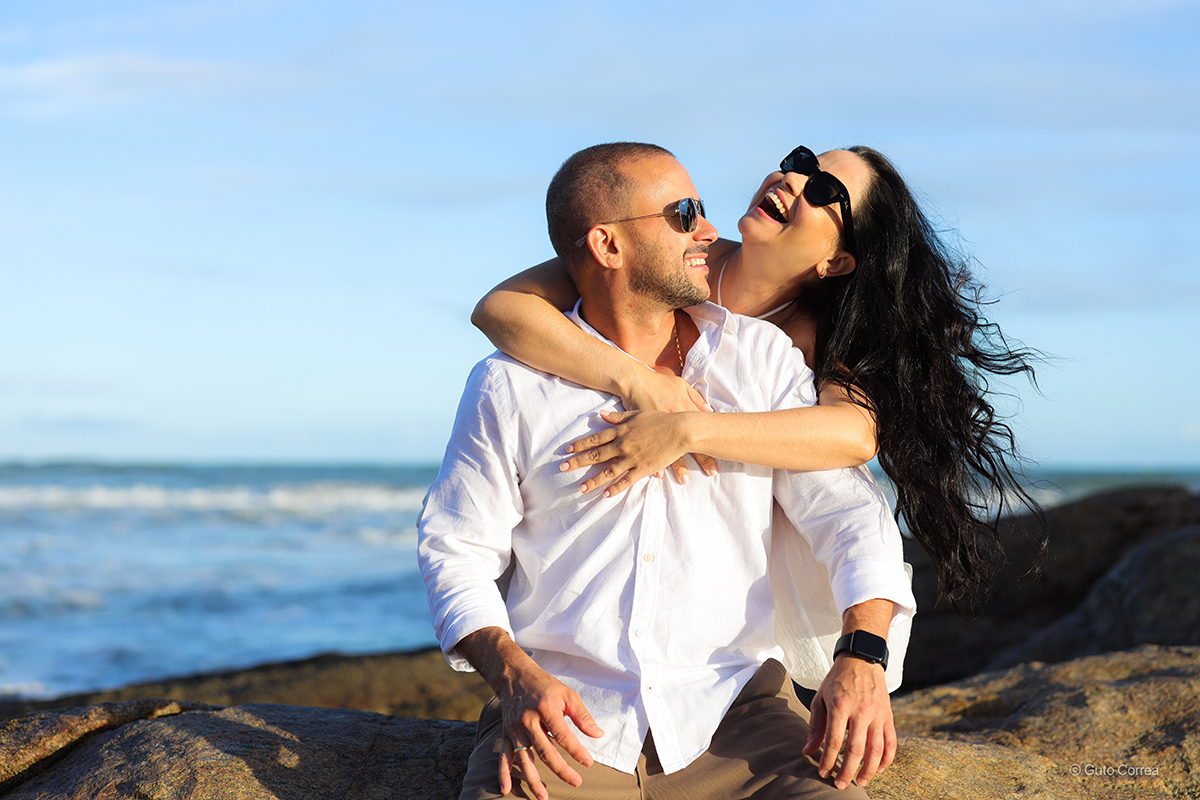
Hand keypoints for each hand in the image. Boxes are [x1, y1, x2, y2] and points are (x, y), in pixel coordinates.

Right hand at [496, 662, 603, 799]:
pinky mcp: (506, 734)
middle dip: (561, 770)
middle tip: (576, 782)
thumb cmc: (546, 686)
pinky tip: (506, 790)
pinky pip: (503, 756)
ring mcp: (515, 729)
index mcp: (546, 709)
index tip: (588, 762)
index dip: (577, 751)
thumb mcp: (568, 694)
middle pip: (546, 751)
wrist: (515, 676)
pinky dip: (503, 773)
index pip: (563, 736)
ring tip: (544, 797)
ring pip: (525, 759)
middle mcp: (529, 721)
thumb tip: (598, 735)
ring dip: (533, 780)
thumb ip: (582, 716)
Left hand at [562, 409, 718, 495]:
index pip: (595, 438)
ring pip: (608, 471)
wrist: (680, 429)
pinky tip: (605, 494)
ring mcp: (632, 458)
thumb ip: (618, 416)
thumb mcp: (637, 414)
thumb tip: (601, 415)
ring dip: (593, 480)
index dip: (580, 444)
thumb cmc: (661, 419)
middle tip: (563, 468)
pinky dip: (615, 488)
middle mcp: (623, 445)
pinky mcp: (643, 468)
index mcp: (621, 431)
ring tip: (580, 488)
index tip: (568, 450)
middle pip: (596, 455)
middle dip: (578, 462)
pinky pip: (626, 480)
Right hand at [620, 370, 715, 485]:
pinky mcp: (644, 432)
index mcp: (684, 410)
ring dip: (678, 466)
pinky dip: (654, 461)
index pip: (702, 431)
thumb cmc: (660, 382)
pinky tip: (659, 473)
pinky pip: (650, 450)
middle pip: (690, 443)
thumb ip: (696, 398)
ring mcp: (658, 428)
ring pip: (671, 451)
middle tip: (711, 472)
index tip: (718, 458)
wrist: (636, 381)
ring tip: (684, 479)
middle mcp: (674, 421)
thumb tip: (709, 411)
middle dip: (702, 459)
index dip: (711, 446)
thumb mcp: (681, 385)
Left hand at [803, 655, 895, 789]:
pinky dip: (886, 759)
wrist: (861, 660)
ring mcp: (877, 714)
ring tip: (859, 782)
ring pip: (876, 750)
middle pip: (855, 750)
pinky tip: (878, 769)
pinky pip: (891, 743)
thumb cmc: (837, 681)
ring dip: (868, 770)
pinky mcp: (888, 716)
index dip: (828, 761)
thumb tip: (807, 751)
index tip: (823, 773)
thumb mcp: (820, 698)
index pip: (834, 741)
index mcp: (840, 706)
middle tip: (839, 785)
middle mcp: (861, 711)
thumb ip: (815, 726)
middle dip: (847, 771)